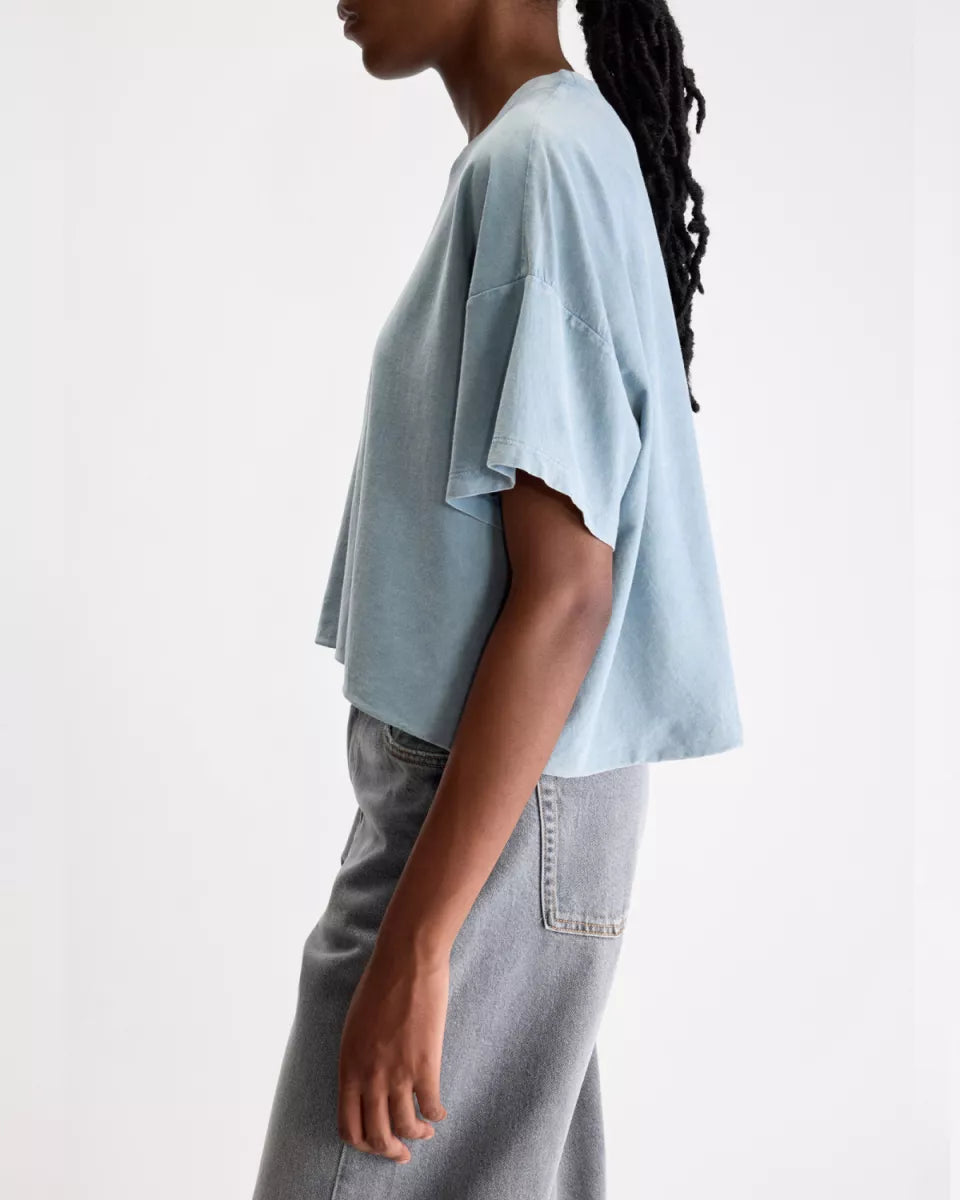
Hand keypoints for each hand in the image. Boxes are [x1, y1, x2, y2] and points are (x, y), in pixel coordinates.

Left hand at [337, 937, 449, 1162]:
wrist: (406, 960)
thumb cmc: (379, 985)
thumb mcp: (354, 1027)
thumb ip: (357, 1060)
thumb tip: (366, 1086)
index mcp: (347, 1066)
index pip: (349, 1126)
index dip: (364, 1144)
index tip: (378, 1145)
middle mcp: (369, 1076)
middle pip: (377, 1136)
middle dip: (391, 1151)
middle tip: (402, 1154)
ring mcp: (397, 1072)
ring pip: (405, 1127)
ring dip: (417, 1135)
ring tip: (426, 1131)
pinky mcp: (425, 1064)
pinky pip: (431, 1106)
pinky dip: (437, 1115)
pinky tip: (440, 1112)